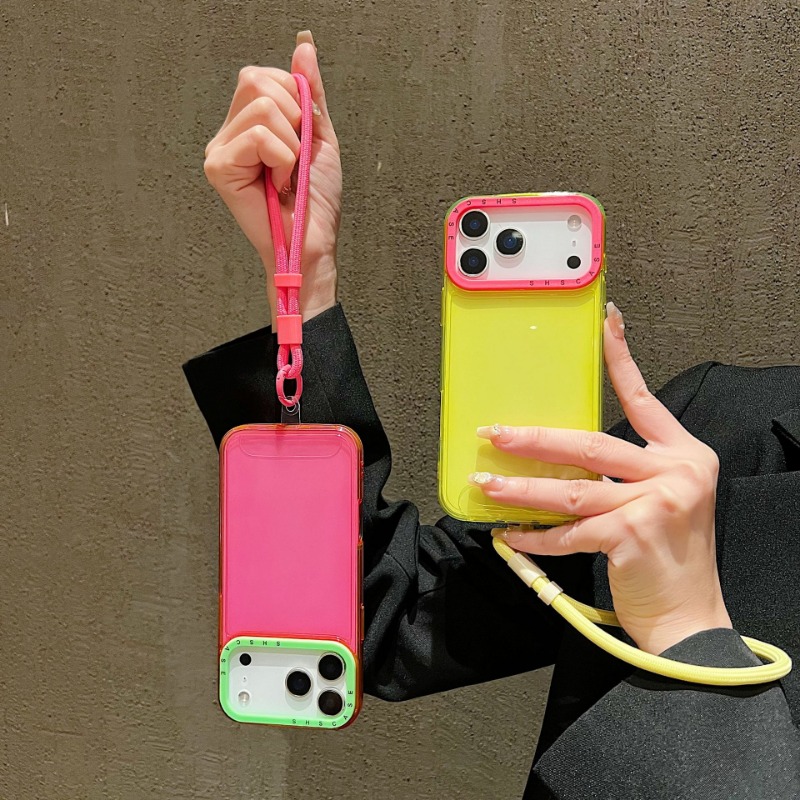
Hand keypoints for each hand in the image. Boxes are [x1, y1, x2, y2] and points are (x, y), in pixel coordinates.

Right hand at [203, 30, 341, 321]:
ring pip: (262, 108)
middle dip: (294, 118)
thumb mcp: (320, 136)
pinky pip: (258, 136)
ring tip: (287, 175)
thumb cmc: (316, 200)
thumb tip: (304, 44)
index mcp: (248, 123)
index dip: (295, 100)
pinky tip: (278, 184)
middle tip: (294, 159)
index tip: (302, 140)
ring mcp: (219, 149)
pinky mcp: (218, 168)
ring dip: (291, 145)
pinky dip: (282, 158)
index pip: (263, 76)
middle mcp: (227, 133)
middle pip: (256, 80)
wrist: (314, 241)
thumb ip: (311, 91)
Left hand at [471, 302, 731, 655]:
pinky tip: (509, 536)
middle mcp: (674, 473)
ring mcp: (655, 503)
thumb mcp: (663, 503)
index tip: (605, 323)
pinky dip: (534, 537)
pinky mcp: (630, 536)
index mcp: (684, 456)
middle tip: (493, 432)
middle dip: (533, 439)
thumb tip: (560, 458)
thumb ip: (625, 475)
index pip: (643, 399)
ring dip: (520, 488)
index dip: (621, 359)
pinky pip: (567, 533)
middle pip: (589, 443)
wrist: (691, 621)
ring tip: (485, 483)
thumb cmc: (671, 561)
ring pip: (570, 489)